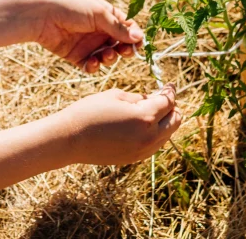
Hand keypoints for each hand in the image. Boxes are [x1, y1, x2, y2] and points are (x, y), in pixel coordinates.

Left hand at [33, 0, 143, 72]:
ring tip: (105, 55)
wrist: (42, 16)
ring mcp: (89, 44)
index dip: (134, 36)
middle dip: (125, 50)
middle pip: (120, 45)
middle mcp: (100, 30)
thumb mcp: (98, 14)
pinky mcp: (77, 56)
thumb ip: (118, 28)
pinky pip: (91, 65)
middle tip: (124, 52)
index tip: (137, 44)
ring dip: (110, 58)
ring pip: (108, 57)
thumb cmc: (71, 7)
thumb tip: (140, 38)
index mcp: (107, 16)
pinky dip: (94, 66)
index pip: (128, 28)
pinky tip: (91, 63)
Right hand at [56, 86, 182, 164]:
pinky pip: (155, 144)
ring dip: (164, 121)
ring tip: (149, 110)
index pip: (168, 102)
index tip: (170, 85)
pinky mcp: (135, 159)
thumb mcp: (116, 95)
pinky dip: (155, 133)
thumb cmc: (90, 111)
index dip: (170, 91)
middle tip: (161, 98)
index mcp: (145, 117)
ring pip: (167, 134)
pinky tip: (141, 125)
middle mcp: (149, 137)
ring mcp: (143, 151)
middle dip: (172, 107)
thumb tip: (153, 99)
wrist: (70, 139)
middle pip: (176, 120)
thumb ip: (139, 97)